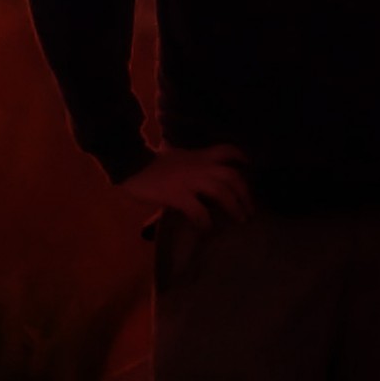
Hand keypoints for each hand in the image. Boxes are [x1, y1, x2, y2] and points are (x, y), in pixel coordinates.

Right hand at [118, 143, 251, 227]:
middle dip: (245, 192)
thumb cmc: (150, 163)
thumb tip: (200, 175)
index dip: (241, 157)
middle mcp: (199, 166)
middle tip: (250, 208)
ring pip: (222, 192)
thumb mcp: (175, 158)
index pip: (226, 150)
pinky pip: (198, 210)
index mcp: (198, 156)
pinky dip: (206, 221)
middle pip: (232, 176)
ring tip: (240, 219)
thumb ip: (190, 164)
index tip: (248, 166)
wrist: (129, 164)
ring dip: (235, 206)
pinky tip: (207, 230)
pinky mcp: (177, 194)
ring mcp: (190, 180)